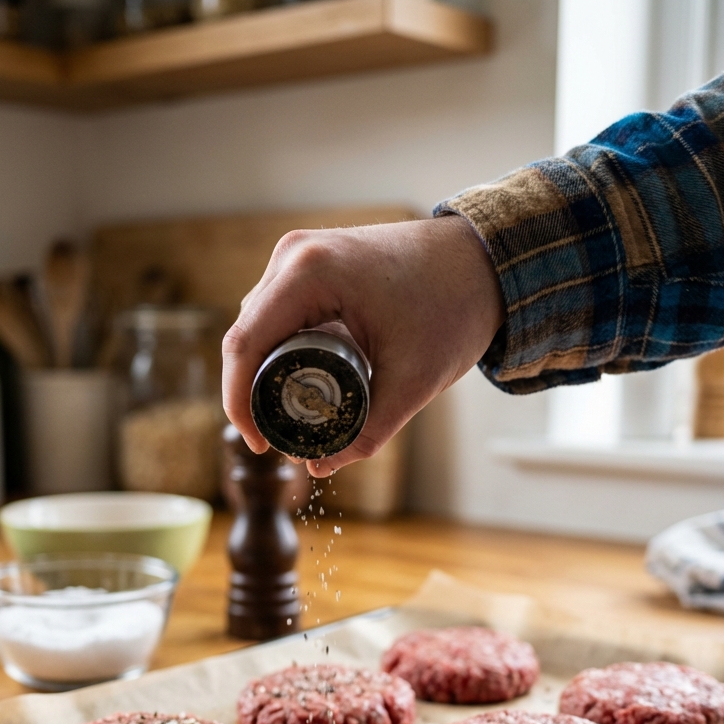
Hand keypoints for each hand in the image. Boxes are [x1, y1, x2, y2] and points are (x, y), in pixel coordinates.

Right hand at [222, 215, 504, 477]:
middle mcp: (293, 256)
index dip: (239, 403)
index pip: (244, 345)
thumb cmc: (454, 307)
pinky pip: (277, 313)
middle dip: (252, 393)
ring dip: (266, 371)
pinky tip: (301, 382)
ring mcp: (299, 255)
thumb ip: (367, 431)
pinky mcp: (310, 263)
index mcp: (309, 273)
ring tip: (293, 416)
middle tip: (279, 440)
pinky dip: (282, 349)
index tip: (259, 445)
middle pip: (246, 336)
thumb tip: (320, 468)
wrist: (485, 260)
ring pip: (258, 325)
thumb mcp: (413, 380)